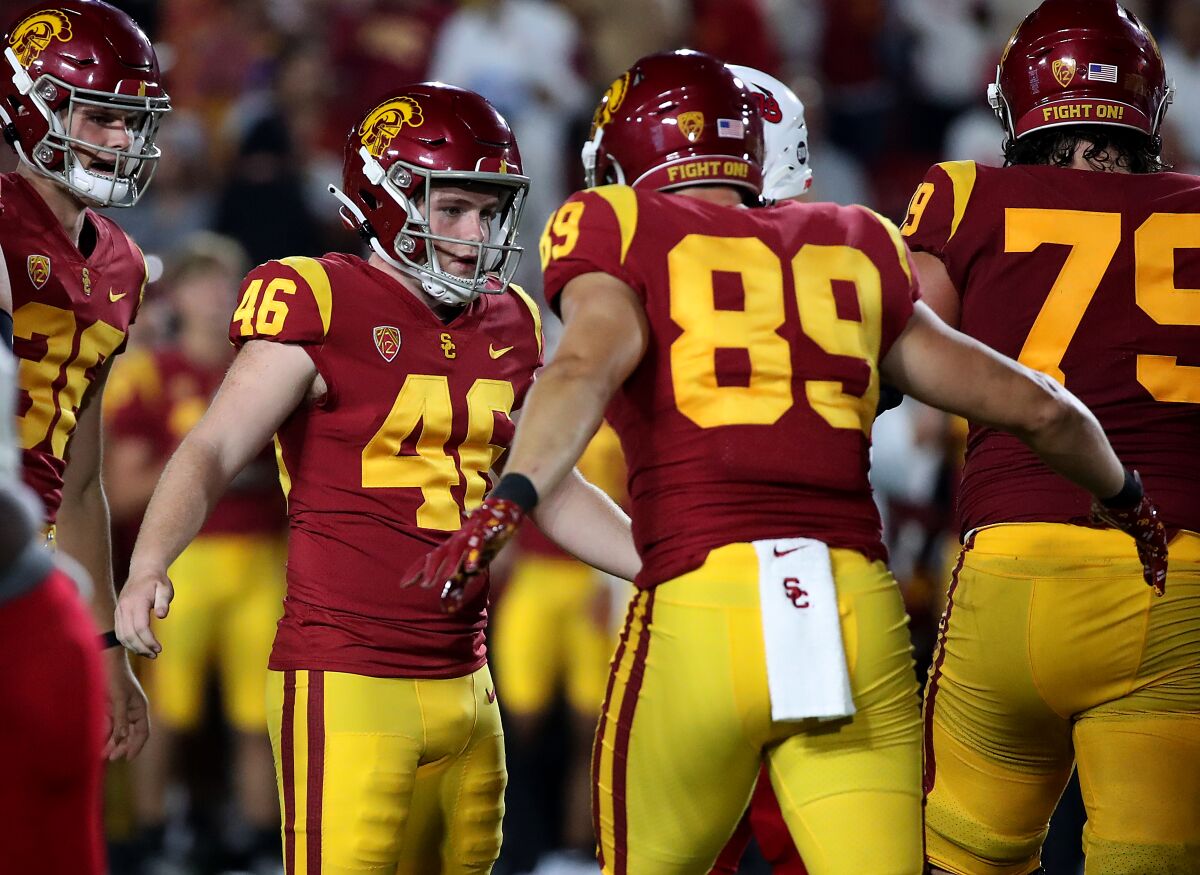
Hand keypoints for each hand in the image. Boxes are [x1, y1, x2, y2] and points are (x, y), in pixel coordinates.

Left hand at [102, 648, 149, 759]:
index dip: (136, 746)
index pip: (142, 732)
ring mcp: (118, 711)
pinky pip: (107, 726)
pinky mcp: (107, 709)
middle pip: (129, 735)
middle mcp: (130, 712)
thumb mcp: (119, 698)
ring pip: (117, 733)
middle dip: (121, 747)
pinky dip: (103, 735)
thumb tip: (123, 738)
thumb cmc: (116, 677)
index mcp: (139, 708)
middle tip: (111, 758)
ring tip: (101, 755)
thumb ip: (121, 719)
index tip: (127, 758)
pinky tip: (96, 743)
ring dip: (110, 743)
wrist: (104, 660)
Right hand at [114, 565, 173, 656]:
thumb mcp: (165, 588)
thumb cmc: (156, 581)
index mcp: (136, 602)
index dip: (148, 641)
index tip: (159, 648)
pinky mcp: (118, 614)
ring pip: (122, 635)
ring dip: (134, 647)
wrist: (142, 571)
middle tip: (154, 654)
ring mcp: (119, 611)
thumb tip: (162, 615)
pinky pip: (119, 632)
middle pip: (129, 635)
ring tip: (148, 653)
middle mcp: (124, 608)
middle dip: (142, 648)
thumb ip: (164, 601)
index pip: (140, 627)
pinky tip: (138, 646)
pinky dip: (127, 642)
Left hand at [403, 497, 524, 612]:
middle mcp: (455, 541)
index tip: (403, 585)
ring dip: (451, 563)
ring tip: (446, 578)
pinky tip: (472, 566)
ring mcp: (470, 535)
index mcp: (448, 548)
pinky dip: (475, 553)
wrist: (502, 514)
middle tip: (424, 586)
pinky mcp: (485, 531)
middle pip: (438, 554)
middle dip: (431, 569)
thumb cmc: (482, 543)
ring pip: (457, 548)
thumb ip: (458, 585)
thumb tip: (446, 608)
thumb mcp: (469, 566)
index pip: (427, 560)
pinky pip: (479, 542)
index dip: (415, 571)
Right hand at [1091, 478, 1167, 594]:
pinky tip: (1158, 590)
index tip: (1143, 563)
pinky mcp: (1155, 539)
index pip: (1143, 543)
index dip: (1143, 554)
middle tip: (1149, 580)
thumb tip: (1094, 519)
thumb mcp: (1101, 512)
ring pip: (1158, 559)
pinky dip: (1159, 576)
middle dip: (1150, 566)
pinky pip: (1159, 562)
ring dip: (1157, 574)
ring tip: (1157, 589)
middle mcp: (1148, 529)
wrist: (1116, 492)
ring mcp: (1154, 534)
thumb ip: (1099, 517)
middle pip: (1151, 552)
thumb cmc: (1107, 499)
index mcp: (1137, 525)